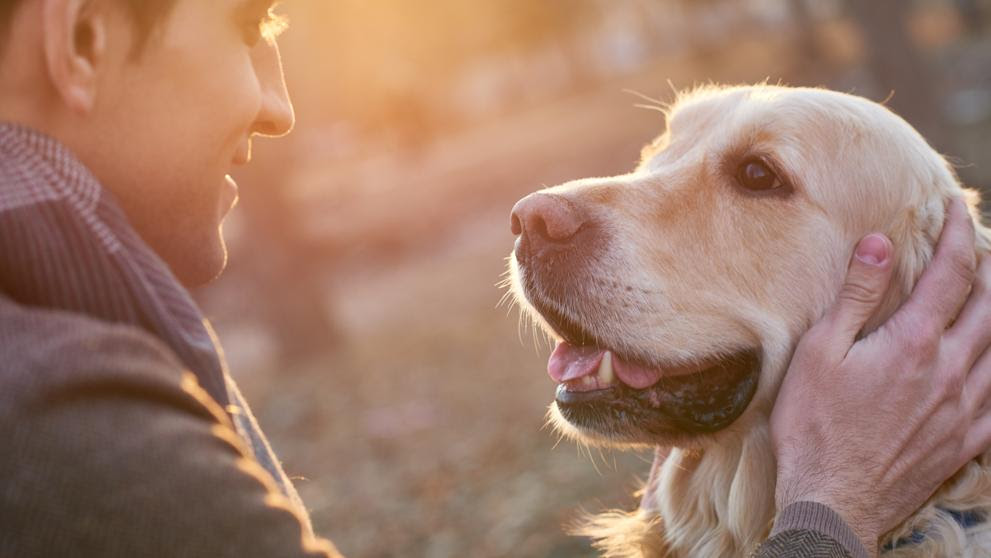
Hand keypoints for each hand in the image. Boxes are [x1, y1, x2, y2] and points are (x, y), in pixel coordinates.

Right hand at [770, 198, 990, 555]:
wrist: (834, 500)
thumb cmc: (815, 426)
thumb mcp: (820, 352)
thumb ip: (856, 296)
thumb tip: (879, 244)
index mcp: (914, 342)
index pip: (951, 273)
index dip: (957, 233)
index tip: (957, 206)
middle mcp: (951, 370)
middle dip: (989, 267)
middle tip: (981, 245)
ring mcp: (965, 408)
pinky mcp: (966, 440)